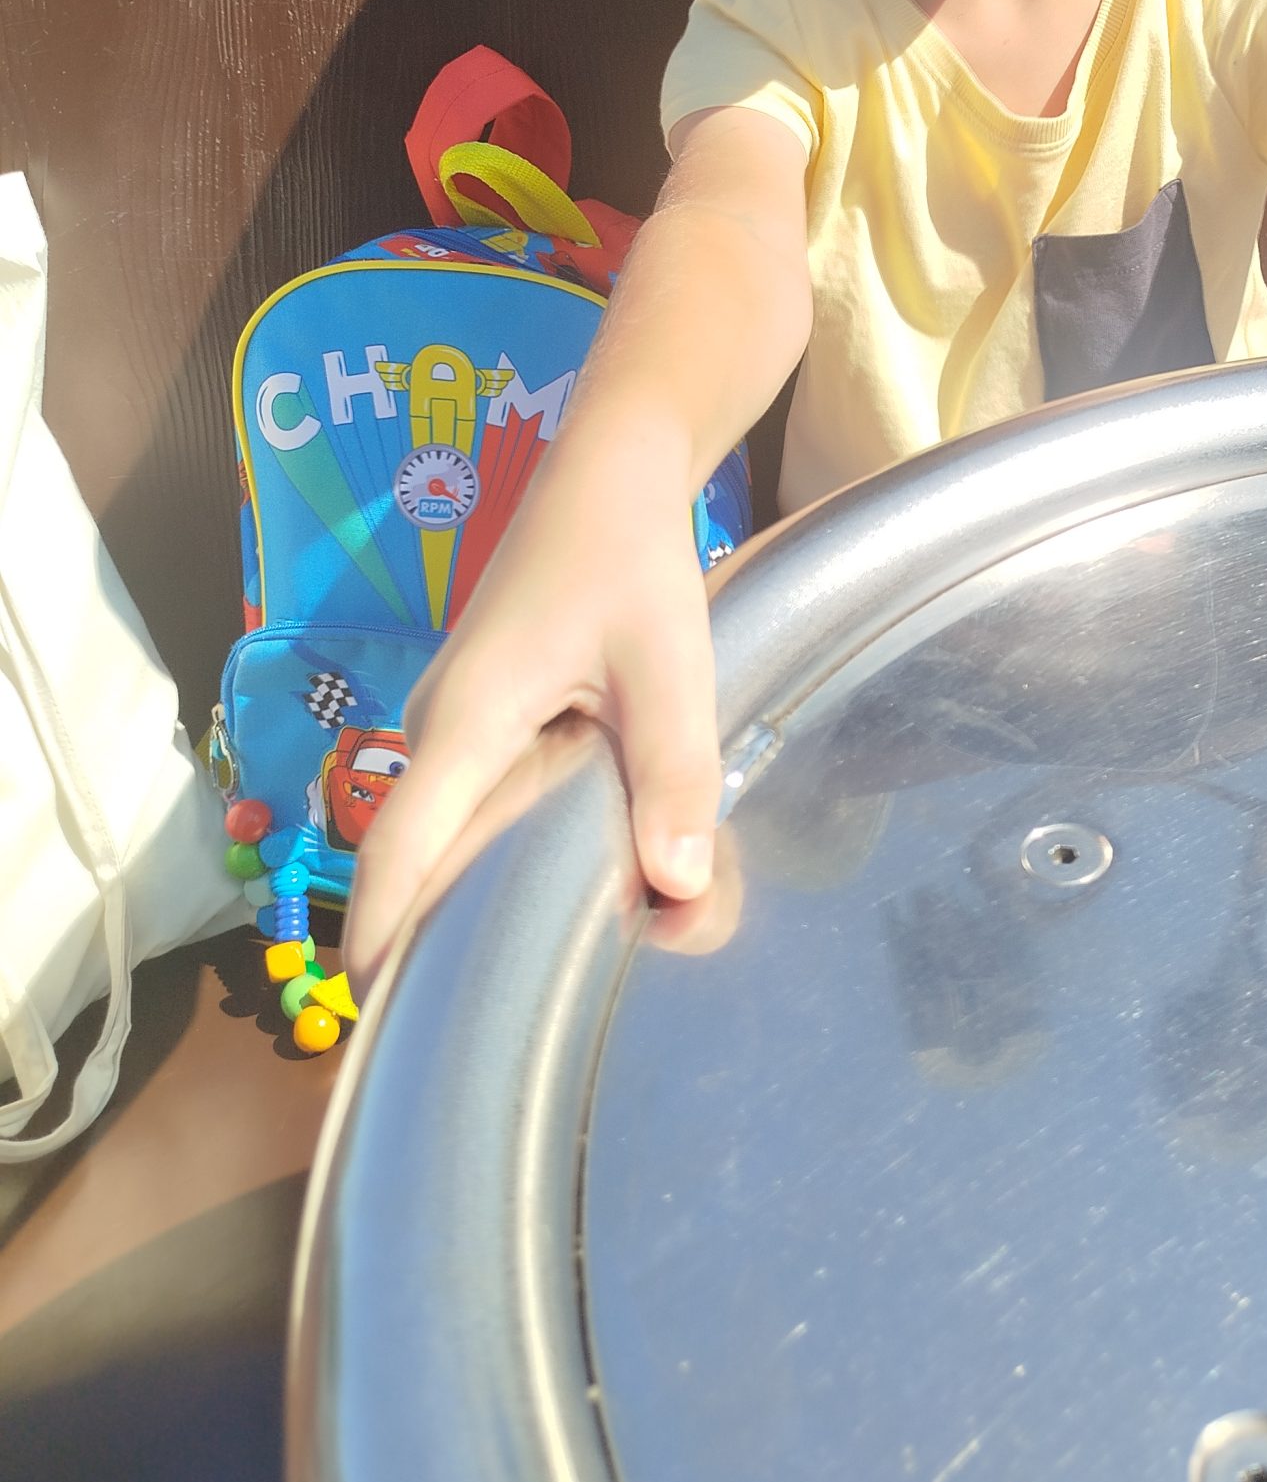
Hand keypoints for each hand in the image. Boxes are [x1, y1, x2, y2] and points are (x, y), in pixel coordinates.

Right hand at [344, 402, 721, 991]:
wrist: (612, 471)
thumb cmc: (630, 557)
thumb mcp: (668, 665)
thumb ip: (674, 773)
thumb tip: (678, 887)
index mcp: (467, 721)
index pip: (400, 847)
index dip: (384, 930)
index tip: (373, 1010)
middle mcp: (443, 733)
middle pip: (434, 859)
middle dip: (479, 931)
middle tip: (553, 992)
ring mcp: (460, 728)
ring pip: (470, 834)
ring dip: (520, 887)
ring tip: (612, 929)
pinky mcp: (489, 722)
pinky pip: (494, 805)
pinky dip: (537, 845)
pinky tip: (609, 867)